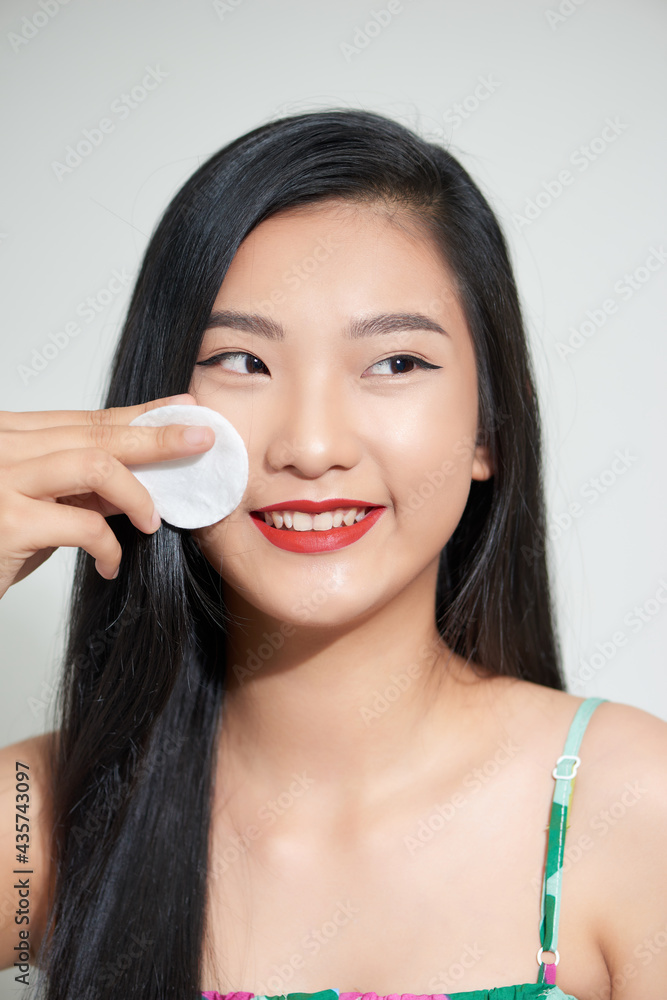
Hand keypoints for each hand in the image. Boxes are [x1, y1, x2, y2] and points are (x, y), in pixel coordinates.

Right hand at [0, 393, 213, 596]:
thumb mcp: (35, 506)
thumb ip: (78, 488)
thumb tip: (138, 478)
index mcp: (8, 434)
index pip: (85, 419)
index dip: (138, 415)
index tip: (181, 408)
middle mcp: (1, 446)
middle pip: (96, 434)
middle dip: (157, 436)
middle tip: (201, 438)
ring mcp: (1, 479)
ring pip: (95, 465)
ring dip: (138, 493)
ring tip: (153, 520)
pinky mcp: (7, 522)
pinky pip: (84, 525)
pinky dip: (110, 547)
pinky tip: (111, 565)